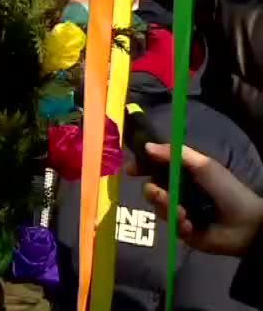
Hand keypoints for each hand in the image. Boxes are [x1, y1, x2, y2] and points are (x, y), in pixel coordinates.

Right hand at [138, 143, 262, 256]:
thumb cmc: (226, 190)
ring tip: (184, 214)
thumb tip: (146, 146)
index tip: (130, 171)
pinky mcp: (182, 230)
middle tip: (162, 195)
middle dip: (153, 192)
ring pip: (157, 207)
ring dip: (168, 209)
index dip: (140, 167)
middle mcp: (178, 190)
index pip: (154, 167)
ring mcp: (179, 210)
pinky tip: (191, 225)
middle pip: (150, 188)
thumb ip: (175, 154)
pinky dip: (179, 224)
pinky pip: (170, 225)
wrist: (246, 224)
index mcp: (182, 173)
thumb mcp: (203, 166)